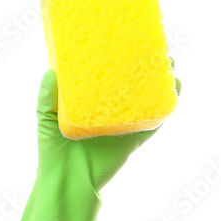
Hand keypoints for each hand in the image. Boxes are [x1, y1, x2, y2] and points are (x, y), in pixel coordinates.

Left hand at [35, 60, 181, 194]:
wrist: (68, 182)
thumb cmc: (53, 151)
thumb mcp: (46, 120)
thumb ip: (47, 99)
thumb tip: (51, 72)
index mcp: (88, 102)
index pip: (104, 76)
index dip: (116, 58)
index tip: (125, 39)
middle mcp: (108, 109)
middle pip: (130, 83)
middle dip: (144, 66)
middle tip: (154, 49)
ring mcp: (122, 123)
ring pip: (145, 98)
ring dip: (159, 81)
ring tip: (168, 64)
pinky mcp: (133, 138)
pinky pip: (154, 121)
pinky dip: (165, 106)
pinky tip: (174, 90)